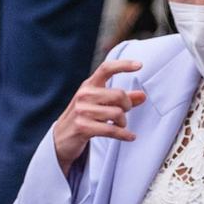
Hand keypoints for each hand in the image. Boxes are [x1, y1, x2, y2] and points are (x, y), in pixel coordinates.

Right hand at [53, 56, 145, 170]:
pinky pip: (112, 130)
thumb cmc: (83, 118)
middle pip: (119, 94)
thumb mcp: (99, 105)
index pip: (106, 68)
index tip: (139, 65)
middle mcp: (84, 95)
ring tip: (120, 125)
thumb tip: (142, 96)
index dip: (123, 65)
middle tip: (125, 112)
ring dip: (123, 123)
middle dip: (127, 106)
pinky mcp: (83, 127)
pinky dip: (124, 134)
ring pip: (117, 113)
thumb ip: (121, 99)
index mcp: (88, 85)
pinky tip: (130, 136)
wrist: (60, 139)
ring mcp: (82, 111)